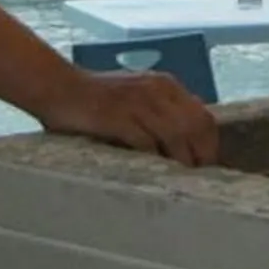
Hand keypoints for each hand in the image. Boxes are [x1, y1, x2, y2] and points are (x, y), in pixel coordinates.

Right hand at [40, 70, 219, 166]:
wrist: (59, 88)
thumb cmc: (98, 100)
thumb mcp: (138, 99)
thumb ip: (161, 115)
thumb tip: (186, 146)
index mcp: (165, 86)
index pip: (204, 117)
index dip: (210, 144)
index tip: (207, 167)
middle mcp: (157, 90)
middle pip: (196, 126)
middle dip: (202, 155)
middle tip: (198, 180)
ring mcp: (138, 102)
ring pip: (177, 135)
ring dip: (182, 160)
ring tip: (182, 182)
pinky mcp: (118, 117)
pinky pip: (146, 142)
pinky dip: (155, 159)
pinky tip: (155, 174)